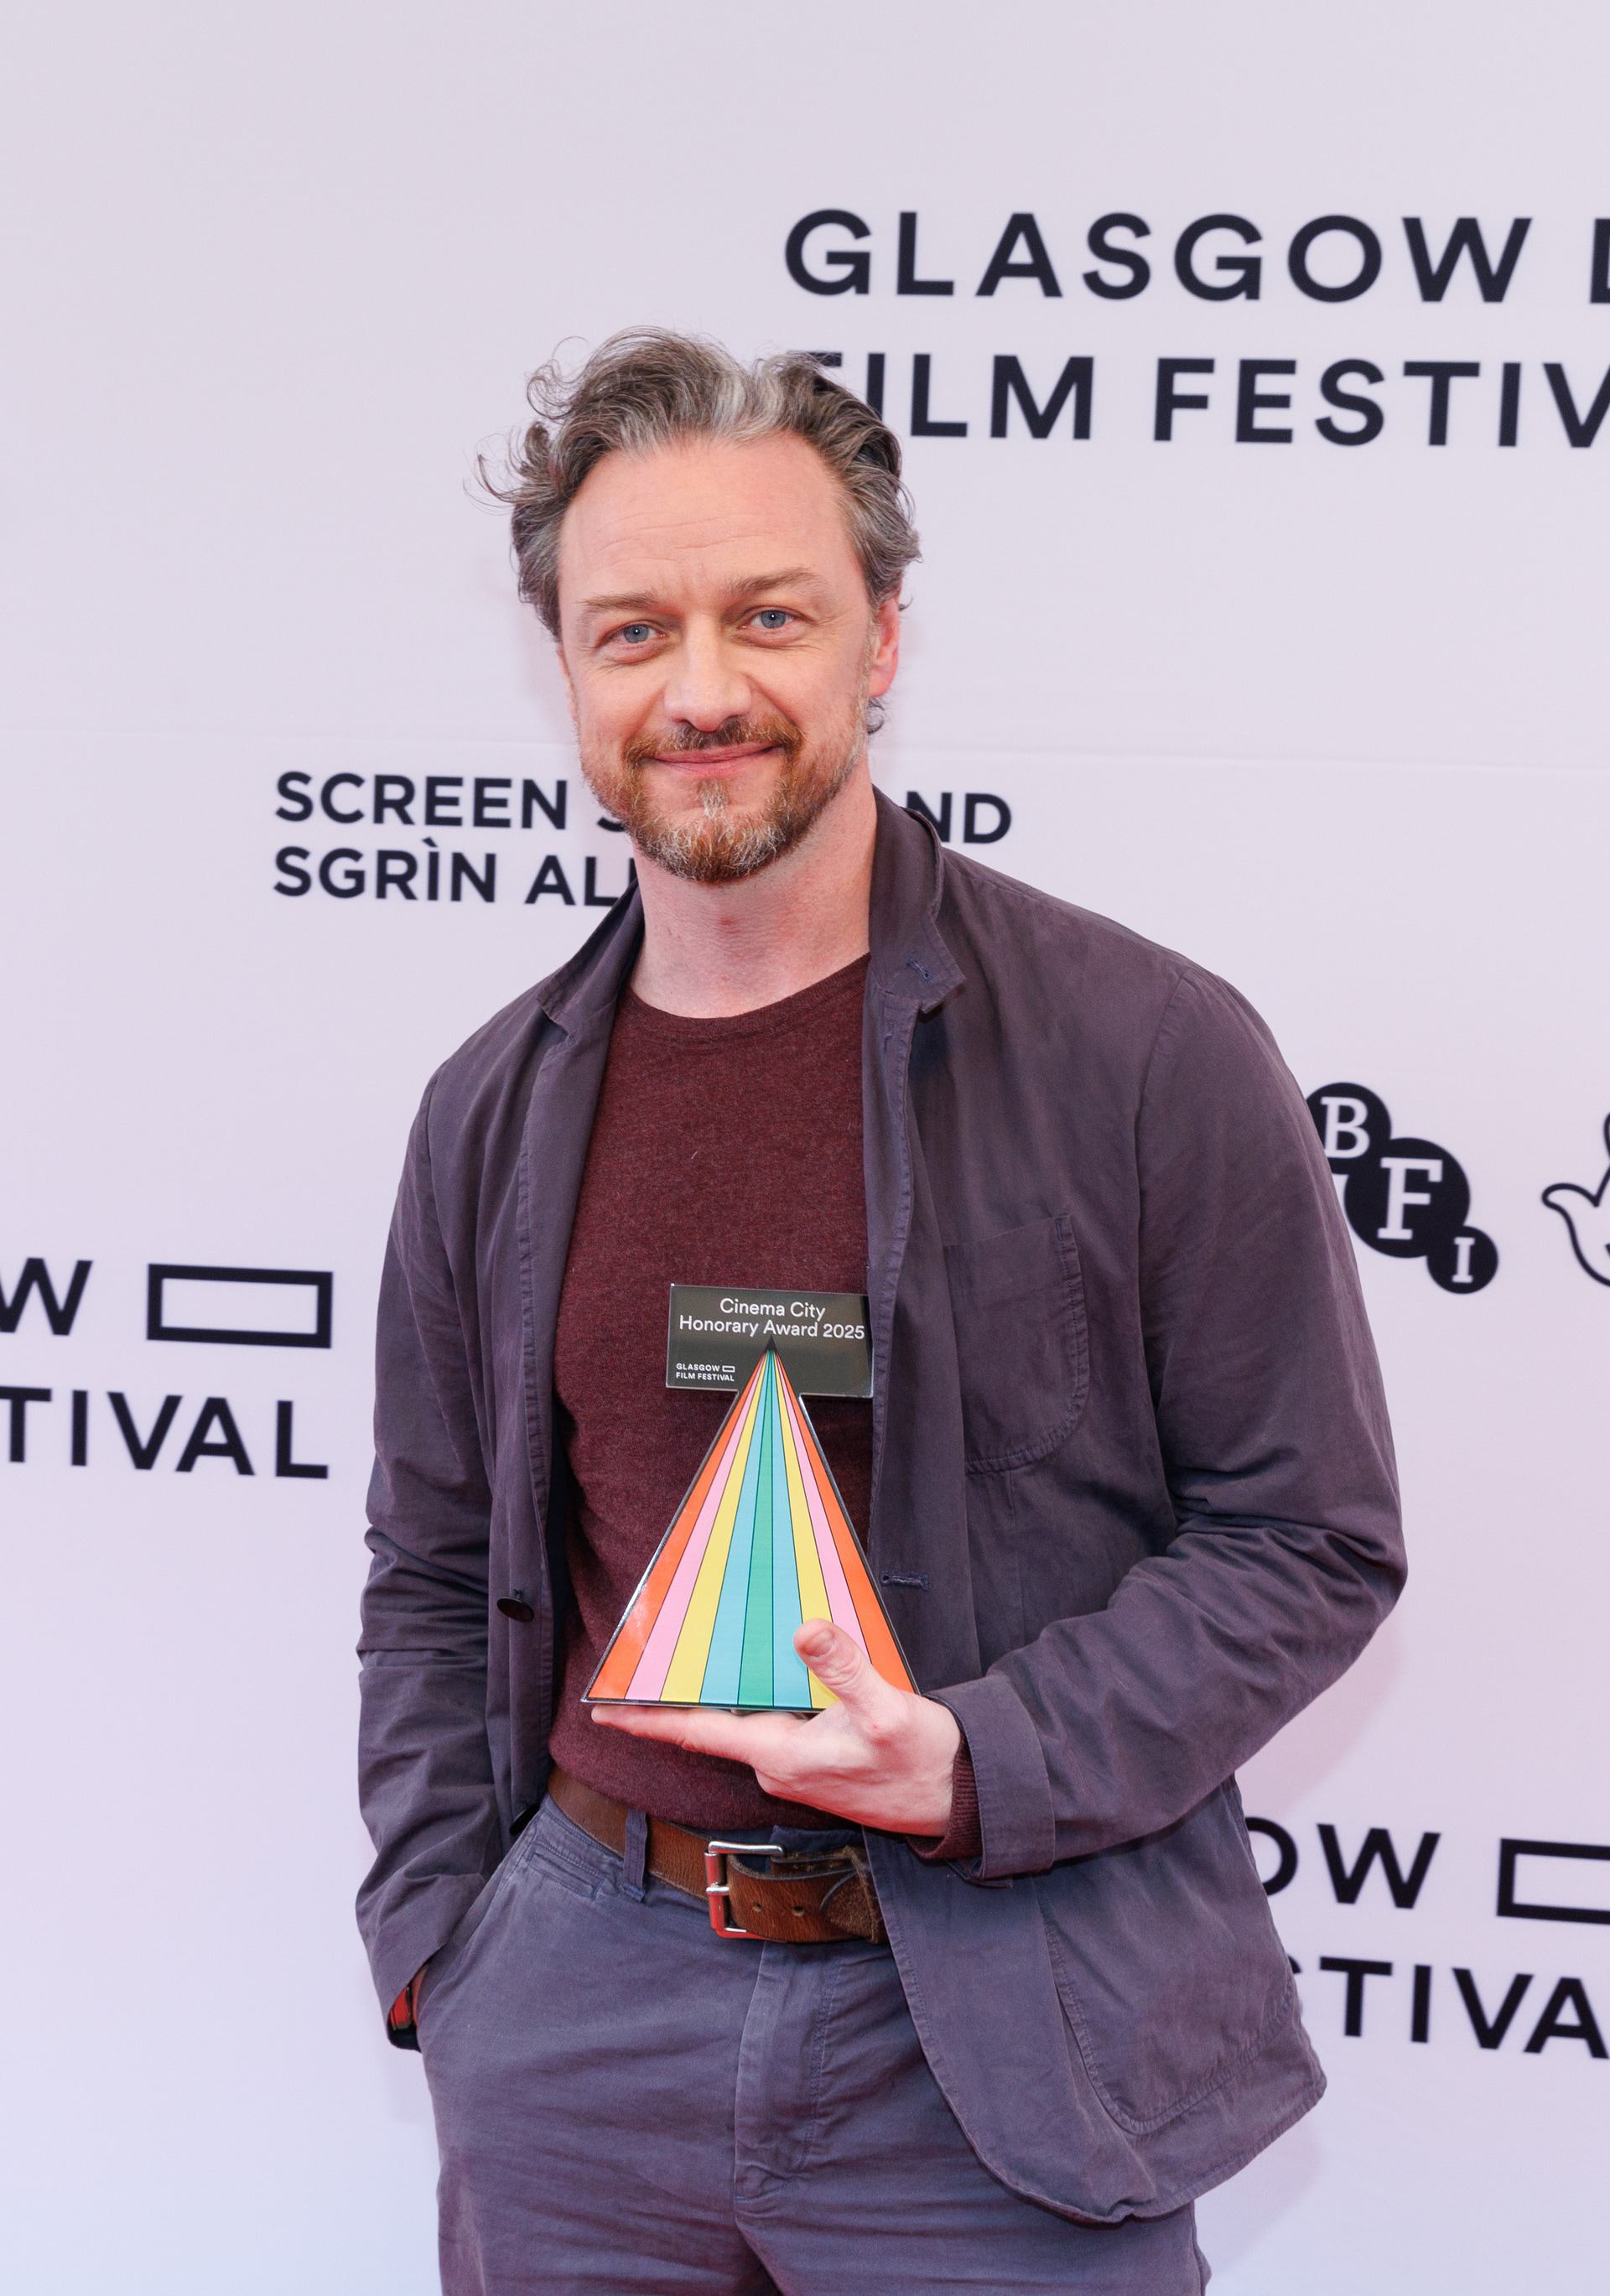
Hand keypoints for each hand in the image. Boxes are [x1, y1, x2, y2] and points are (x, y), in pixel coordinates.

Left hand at [591, 1619, 960, 1834]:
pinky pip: (772, 1724)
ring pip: (746, 1720)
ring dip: (727, 1691)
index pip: (697, 1732)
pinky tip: (769, 1672)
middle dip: (683, 1692)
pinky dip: (762, 1698)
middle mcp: (776, 1765)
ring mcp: (793, 1766)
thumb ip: (844, 1668)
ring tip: (706, 1650)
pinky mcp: (812, 1761)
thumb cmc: (919, 1759)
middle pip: (716, 1722)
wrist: (956, 1798)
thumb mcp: (885, 1708)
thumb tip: (804, 1631)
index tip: (602, 1711)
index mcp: (781, 1754)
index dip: (647, 1720)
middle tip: (651, 1652)